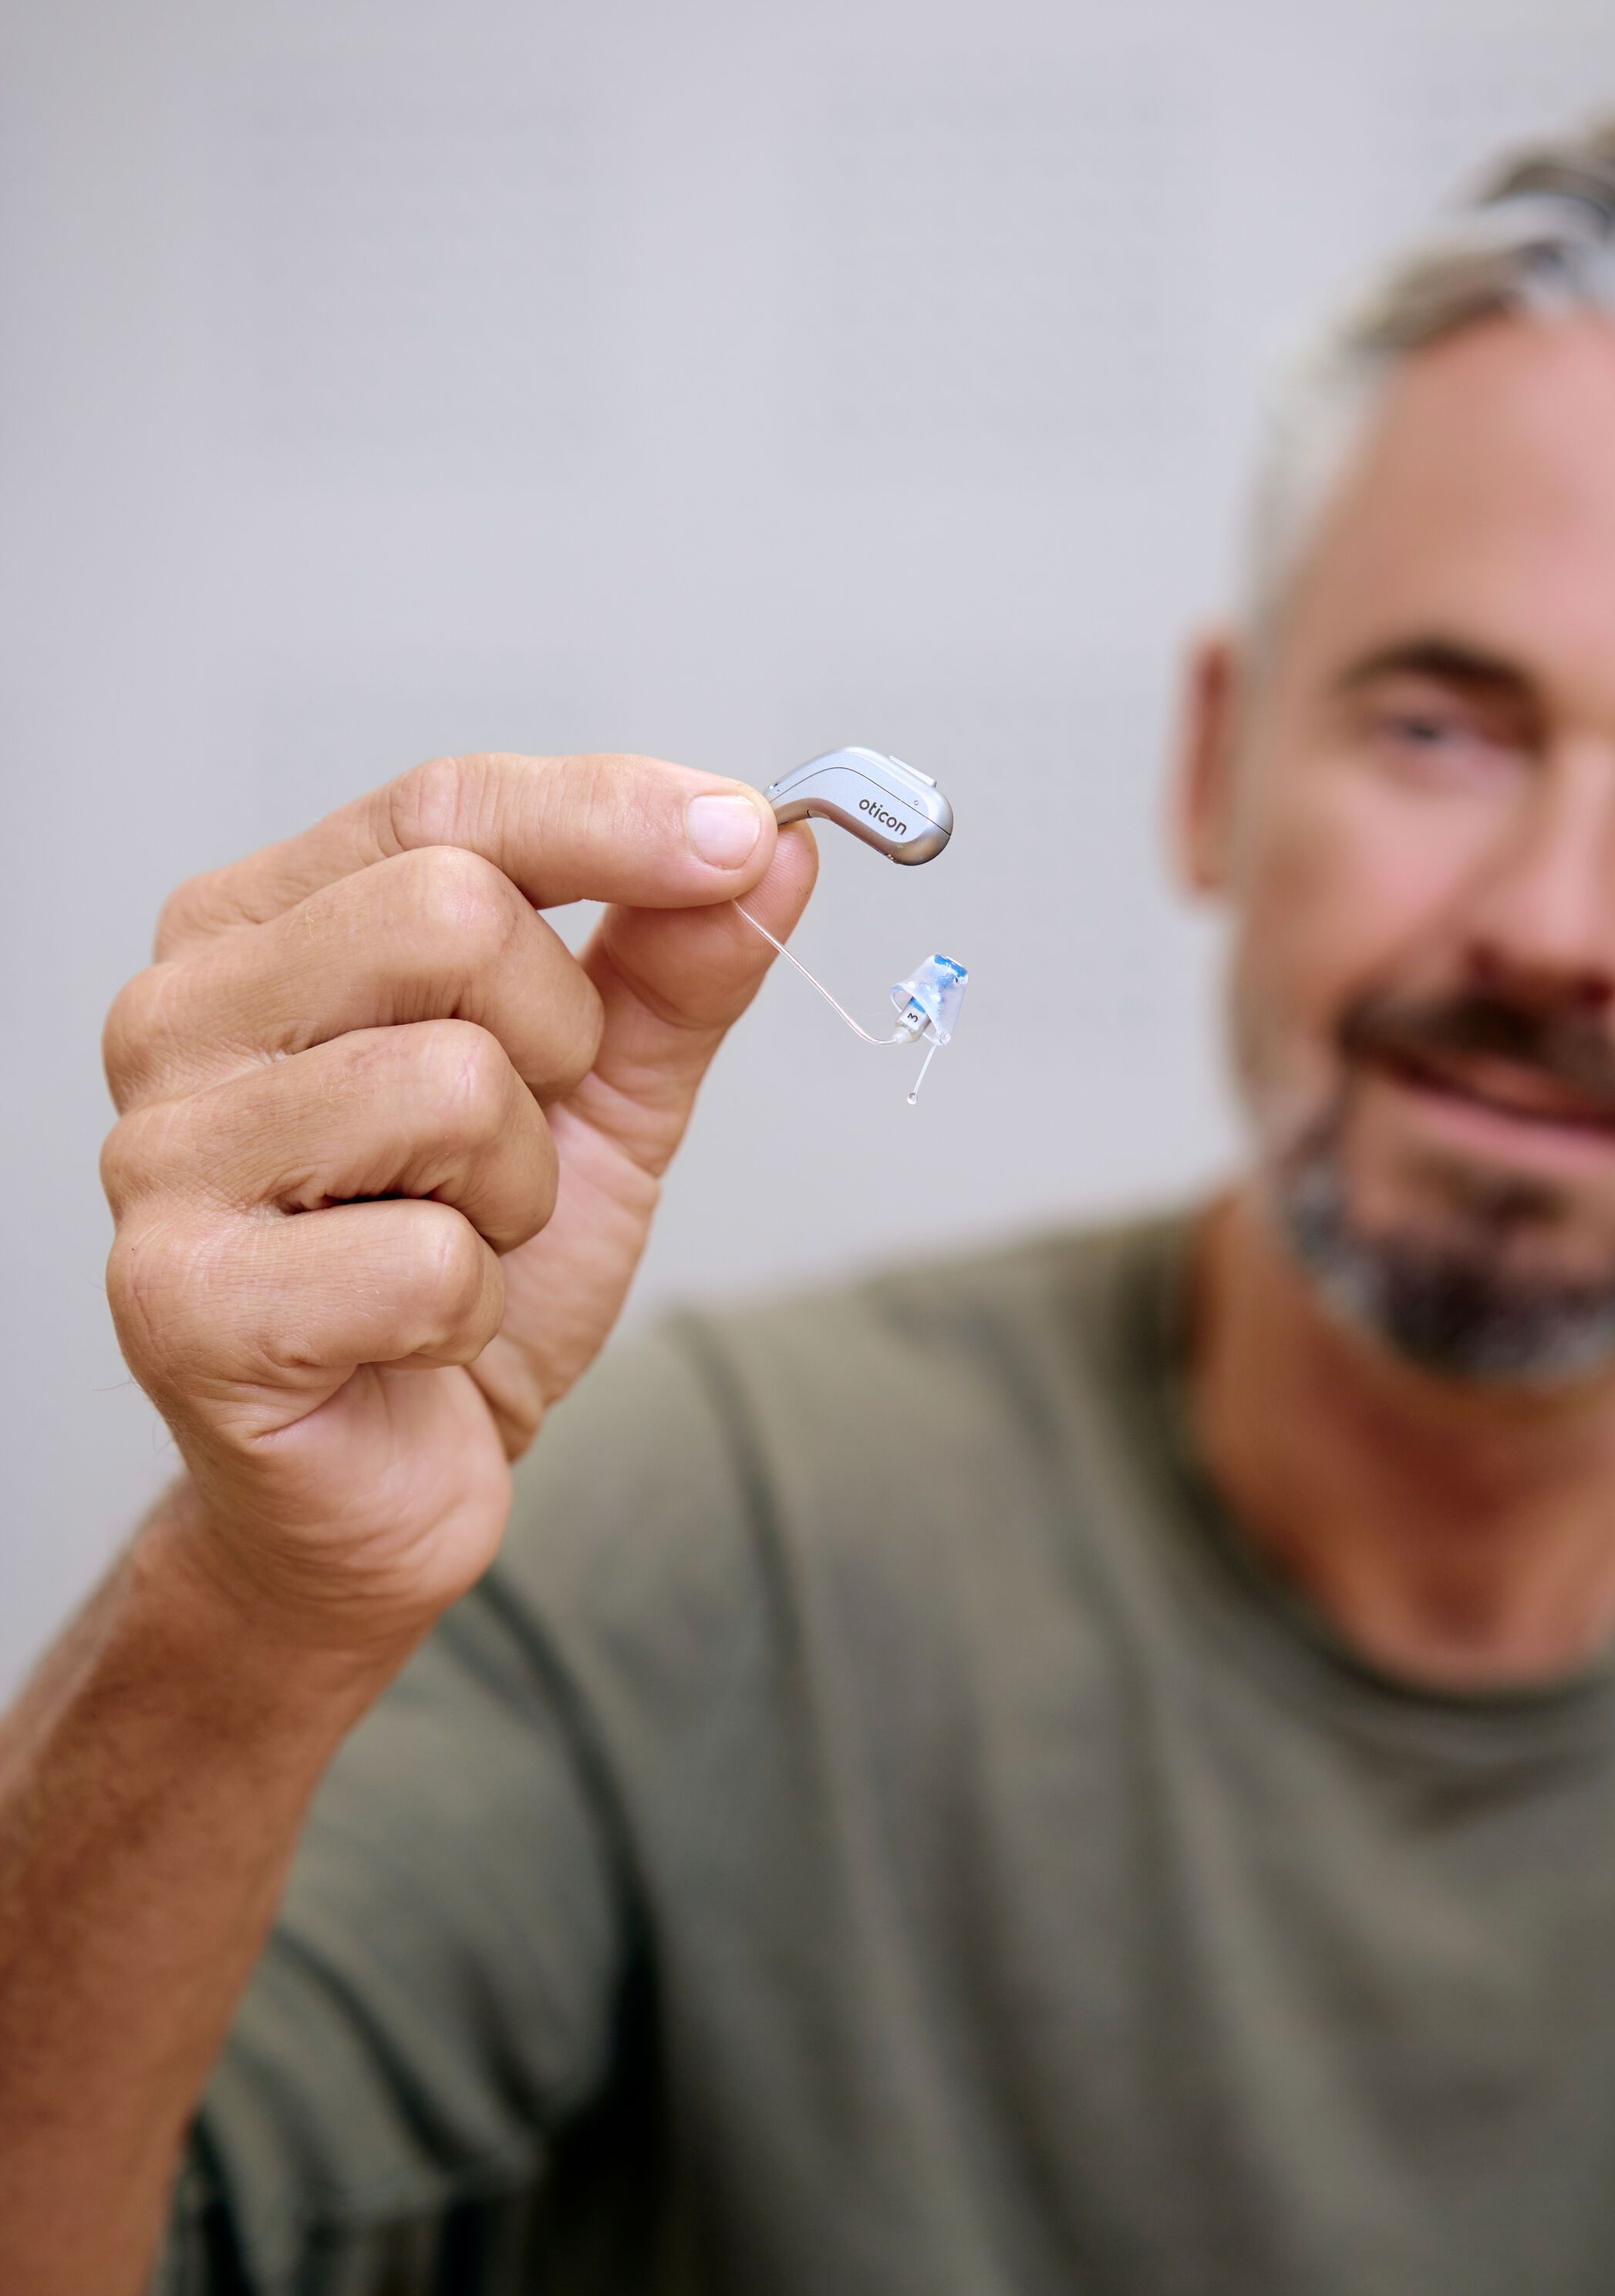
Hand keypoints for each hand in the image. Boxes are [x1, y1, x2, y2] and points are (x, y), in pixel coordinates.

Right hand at [100, 754, 813, 1644]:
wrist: (383, 1490)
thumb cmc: (461, 1285)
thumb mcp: (602, 1100)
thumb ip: (675, 965)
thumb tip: (773, 841)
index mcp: (257, 929)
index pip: (444, 805)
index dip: (613, 814)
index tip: (743, 837)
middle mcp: (177, 1016)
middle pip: (452, 916)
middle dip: (556, 1048)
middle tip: (518, 1152)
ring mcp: (160, 1157)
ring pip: (450, 1085)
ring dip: (516, 1195)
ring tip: (459, 1248)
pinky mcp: (180, 1302)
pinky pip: (429, 1260)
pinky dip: (472, 1313)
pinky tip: (408, 1339)